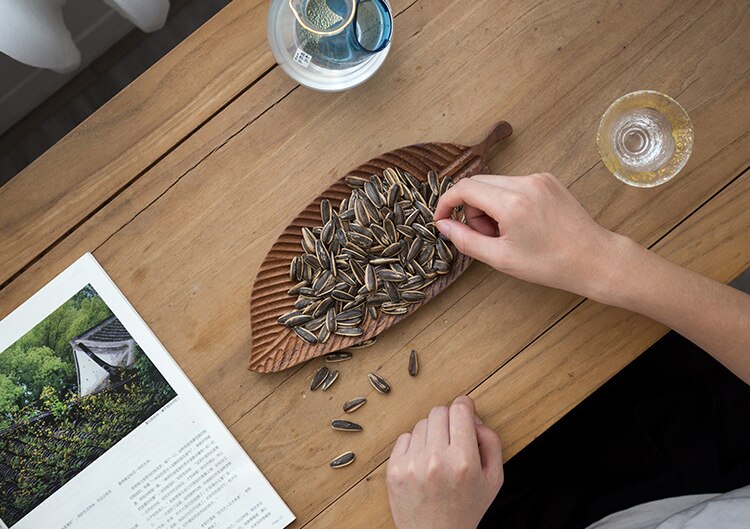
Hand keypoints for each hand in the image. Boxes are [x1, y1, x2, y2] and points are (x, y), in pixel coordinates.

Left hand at [385, 396, 503, 528]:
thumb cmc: (466, 508)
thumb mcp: (493, 479)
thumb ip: (491, 442)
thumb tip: (474, 417)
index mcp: (464, 461)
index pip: (460, 410)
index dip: (465, 406)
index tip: (464, 410)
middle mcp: (436, 460)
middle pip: (439, 412)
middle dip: (449, 420)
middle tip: (453, 437)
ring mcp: (412, 464)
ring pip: (422, 424)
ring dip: (432, 434)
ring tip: (438, 455)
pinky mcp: (394, 469)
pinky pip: (405, 437)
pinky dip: (415, 445)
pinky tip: (423, 462)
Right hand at [433, 173, 629, 301]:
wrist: (593, 258)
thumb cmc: (550, 264)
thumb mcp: (501, 259)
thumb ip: (466, 240)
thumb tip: (443, 226)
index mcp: (511, 203)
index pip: (464, 188)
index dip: (446, 203)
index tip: (442, 220)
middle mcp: (525, 183)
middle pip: (477, 184)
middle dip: (470, 209)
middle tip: (485, 236)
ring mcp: (538, 178)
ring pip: (494, 184)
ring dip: (489, 206)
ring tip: (506, 233)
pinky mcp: (547, 179)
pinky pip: (513, 184)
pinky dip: (506, 202)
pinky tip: (521, 224)